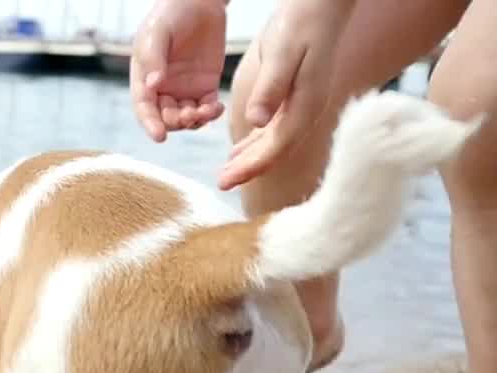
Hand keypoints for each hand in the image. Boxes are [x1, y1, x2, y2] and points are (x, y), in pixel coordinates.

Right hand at [131, 0, 228, 142]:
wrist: (198, 1)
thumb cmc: (170, 13)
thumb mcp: (156, 33)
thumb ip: (154, 58)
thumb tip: (153, 85)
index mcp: (144, 79)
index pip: (144, 108)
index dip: (150, 124)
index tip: (159, 136)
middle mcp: (162, 89)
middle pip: (166, 117)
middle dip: (176, 122)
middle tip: (189, 115)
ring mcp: (185, 90)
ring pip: (187, 117)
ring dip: (195, 121)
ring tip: (205, 111)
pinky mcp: (206, 86)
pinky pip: (207, 108)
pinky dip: (211, 113)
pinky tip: (216, 107)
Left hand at [217, 0, 354, 189]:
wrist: (322, 3)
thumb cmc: (303, 21)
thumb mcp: (282, 52)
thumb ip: (270, 87)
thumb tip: (256, 122)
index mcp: (306, 102)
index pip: (276, 145)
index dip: (252, 166)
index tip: (227, 179)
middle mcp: (307, 108)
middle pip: (276, 149)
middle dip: (249, 168)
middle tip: (222, 183)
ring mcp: (303, 103)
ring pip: (275, 140)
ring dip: (251, 158)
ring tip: (227, 172)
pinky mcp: (296, 96)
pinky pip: (276, 128)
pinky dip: (257, 141)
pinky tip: (240, 150)